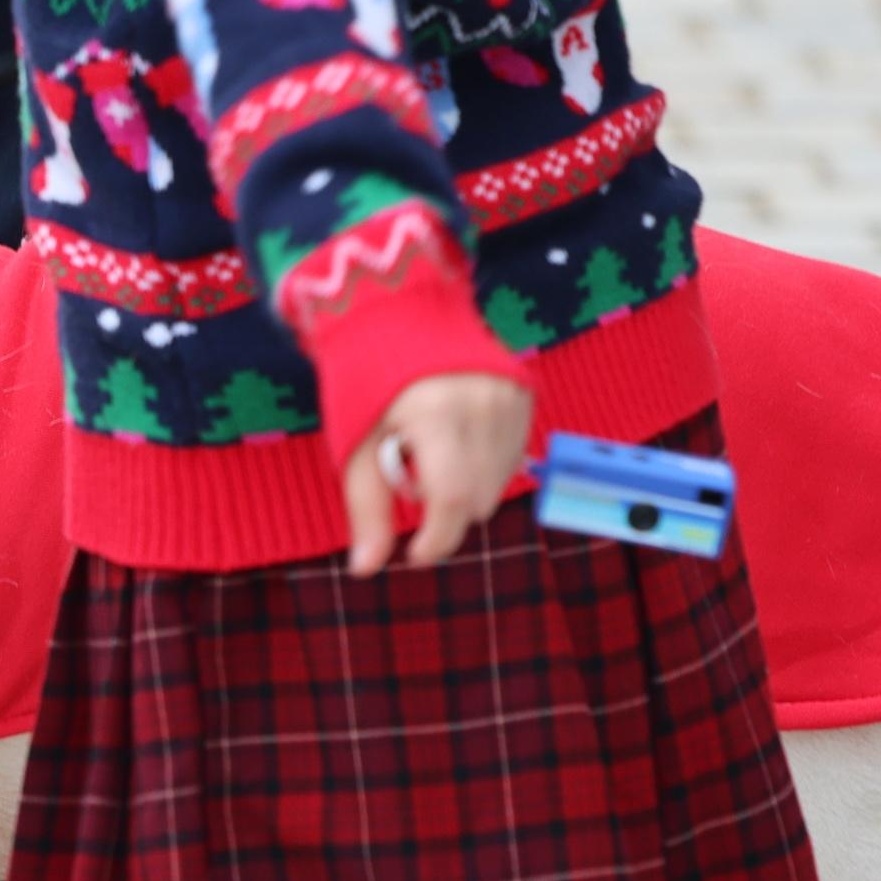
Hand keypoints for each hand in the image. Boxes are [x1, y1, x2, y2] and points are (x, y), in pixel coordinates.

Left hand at [342, 372, 535, 575]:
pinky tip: (459, 438)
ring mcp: (510, 398)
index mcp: (435, 414)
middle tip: (412, 472)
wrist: (399, 311)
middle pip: (478, 501)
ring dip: (466, 487)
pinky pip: (514, 460)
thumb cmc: (366, 382)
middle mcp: (482, 405)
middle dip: (443, 507)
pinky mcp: (524, 395)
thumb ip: (366, 509)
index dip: (436, 539)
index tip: (415, 552)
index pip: (453, 500)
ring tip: (435, 449)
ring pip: (499, 485)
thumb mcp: (356, 445)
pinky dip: (486, 465)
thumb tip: (365, 569)